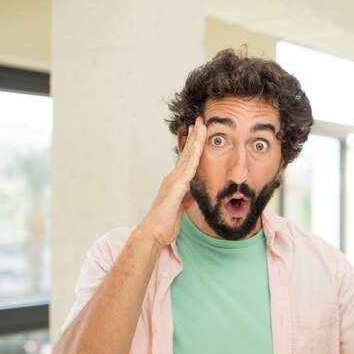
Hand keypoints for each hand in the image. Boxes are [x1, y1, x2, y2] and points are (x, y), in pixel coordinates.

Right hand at [137, 117, 205, 245]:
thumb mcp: (181, 207)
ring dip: (195, 141)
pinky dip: (193, 158)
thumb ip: (186, 197)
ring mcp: (173, 182)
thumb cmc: (165, 223)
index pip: (187, 159)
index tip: (199, 131)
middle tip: (200, 120)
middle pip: (187, 153)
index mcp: (176, 182)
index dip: (194, 145)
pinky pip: (187, 171)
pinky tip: (198, 148)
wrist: (153, 234)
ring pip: (187, 157)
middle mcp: (173, 178)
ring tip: (200, 126)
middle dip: (194, 136)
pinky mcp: (175, 189)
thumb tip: (192, 193)